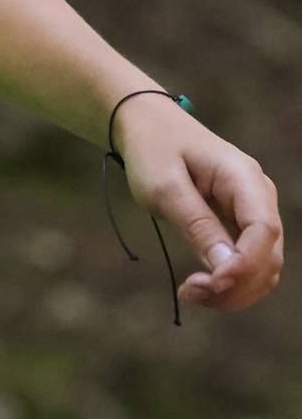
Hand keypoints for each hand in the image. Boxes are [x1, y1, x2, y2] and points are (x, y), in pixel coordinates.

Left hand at [114, 94, 282, 311]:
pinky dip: (229, 283)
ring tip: (189, 293)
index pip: (264, 230)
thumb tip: (226, 266)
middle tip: (188, 293)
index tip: (211, 284)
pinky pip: (248, 263)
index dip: (244, 265)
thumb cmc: (153, 149)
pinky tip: (199, 287)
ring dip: (233, 291)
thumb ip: (196, 224)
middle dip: (235, 285)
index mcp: (243, 177)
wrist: (148, 126)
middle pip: (269, 255)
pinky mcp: (241, 225)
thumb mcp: (165, 187)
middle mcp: (259, 196)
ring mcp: (254, 211)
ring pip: (263, 267)